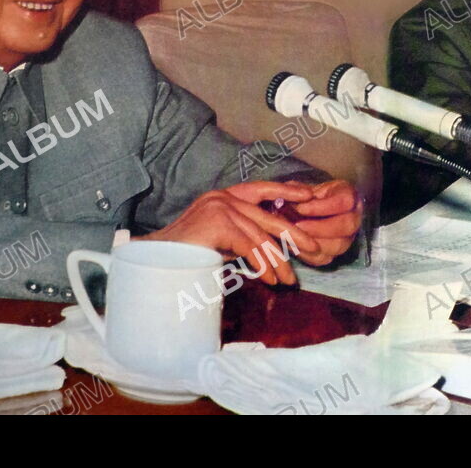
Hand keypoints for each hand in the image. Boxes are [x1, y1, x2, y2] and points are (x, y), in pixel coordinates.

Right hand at [142, 181, 322, 285]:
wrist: (155, 261)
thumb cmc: (186, 255)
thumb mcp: (221, 240)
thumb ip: (243, 237)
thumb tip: (273, 252)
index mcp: (223, 196)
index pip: (261, 189)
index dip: (286, 191)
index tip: (309, 196)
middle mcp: (222, 196)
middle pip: (267, 216)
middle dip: (294, 235)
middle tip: (314, 251)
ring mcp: (220, 207)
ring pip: (261, 236)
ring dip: (278, 261)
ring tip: (289, 280)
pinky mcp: (218, 223)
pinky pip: (250, 247)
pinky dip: (263, 265)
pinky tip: (270, 279)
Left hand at [287, 179, 362, 266]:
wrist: (308, 210)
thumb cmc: (306, 196)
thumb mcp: (304, 187)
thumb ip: (298, 192)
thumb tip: (287, 202)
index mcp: (349, 196)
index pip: (344, 202)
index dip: (321, 207)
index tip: (300, 208)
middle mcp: (355, 217)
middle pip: (346, 226)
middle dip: (319, 228)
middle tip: (297, 226)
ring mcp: (348, 237)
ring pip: (338, 245)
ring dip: (313, 243)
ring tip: (292, 237)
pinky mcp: (335, 253)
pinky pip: (325, 258)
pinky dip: (306, 254)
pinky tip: (292, 246)